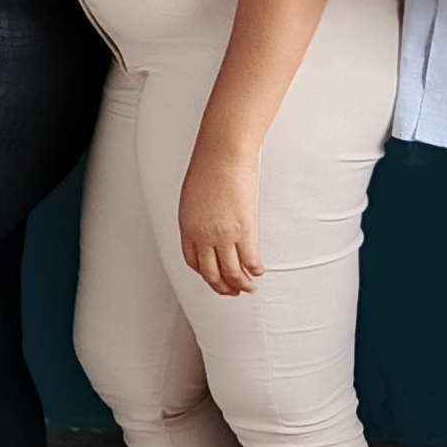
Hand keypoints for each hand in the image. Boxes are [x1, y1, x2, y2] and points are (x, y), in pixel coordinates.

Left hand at [176, 141, 259, 295]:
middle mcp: (203, 236)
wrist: (222, 154)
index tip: (213, 278)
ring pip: (232, 273)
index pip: (193, 262)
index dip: (205, 274)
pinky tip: (259, 271)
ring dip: (241, 285)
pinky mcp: (244, 230)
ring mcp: (223, 236)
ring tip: (249, 288)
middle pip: (211, 273)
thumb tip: (206, 223)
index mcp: (187, 227)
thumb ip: (197, 216)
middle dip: (222, 287)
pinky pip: (250, 261)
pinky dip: (255, 271)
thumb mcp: (192, 195)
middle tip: (232, 293)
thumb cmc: (207, 166)